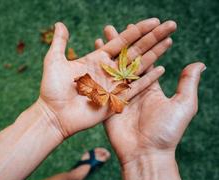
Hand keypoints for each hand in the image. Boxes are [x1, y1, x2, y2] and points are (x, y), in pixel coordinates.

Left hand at [39, 18, 175, 138]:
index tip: (152, 21)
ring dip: (154, 54)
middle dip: (152, 38)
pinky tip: (161, 69)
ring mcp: (113, 85)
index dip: (137, 31)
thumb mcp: (54, 61)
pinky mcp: (116, 100)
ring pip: (138, 66)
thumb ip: (60, 42)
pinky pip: (135, 88)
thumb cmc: (52, 89)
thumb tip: (59, 23)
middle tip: (170, 25)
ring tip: (169, 41)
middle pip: (135, 51)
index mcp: (97, 59)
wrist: (54, 115)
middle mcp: (108, 71)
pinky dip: (148, 79)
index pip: (122, 41)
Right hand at [101, 26, 204, 164]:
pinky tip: (93, 56)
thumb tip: (199, 62)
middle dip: (121, 43)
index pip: (146, 60)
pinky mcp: (106, 103)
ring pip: (112, 69)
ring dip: (107, 52)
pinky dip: (97, 69)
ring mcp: (119, 95)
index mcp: (151, 86)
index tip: (138, 28)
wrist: (145, 154)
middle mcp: (134, 88)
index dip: (143, 44)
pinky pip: (101, 83)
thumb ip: (187, 83)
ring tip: (102, 36)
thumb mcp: (183, 105)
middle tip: (114, 27)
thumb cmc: (167, 132)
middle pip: (126, 60)